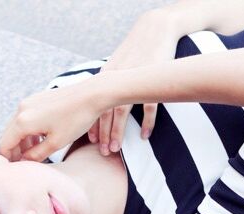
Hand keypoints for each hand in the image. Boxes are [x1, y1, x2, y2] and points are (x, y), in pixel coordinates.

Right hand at [0, 78, 103, 161]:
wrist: (91, 95)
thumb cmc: (76, 120)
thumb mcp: (56, 143)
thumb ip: (36, 154)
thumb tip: (24, 161)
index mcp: (23, 122)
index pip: (6, 145)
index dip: (9, 159)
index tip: (16, 170)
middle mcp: (21, 109)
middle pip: (9, 135)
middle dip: (16, 150)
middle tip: (26, 164)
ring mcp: (28, 102)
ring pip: (18, 126)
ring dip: (23, 140)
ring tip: (35, 153)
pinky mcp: (37, 98)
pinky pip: (26, 117)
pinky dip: (30, 129)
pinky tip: (41, 138)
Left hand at [89, 9, 180, 155]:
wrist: (154, 30)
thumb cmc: (135, 50)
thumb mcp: (117, 65)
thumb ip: (109, 83)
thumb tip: (100, 106)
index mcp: (106, 77)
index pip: (93, 105)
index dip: (90, 124)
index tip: (88, 143)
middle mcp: (116, 80)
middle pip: (104, 112)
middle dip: (101, 134)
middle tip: (101, 153)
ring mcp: (134, 80)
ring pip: (121, 112)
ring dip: (117, 132)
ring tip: (115, 150)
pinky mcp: (152, 80)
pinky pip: (148, 106)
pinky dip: (146, 122)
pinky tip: (143, 136)